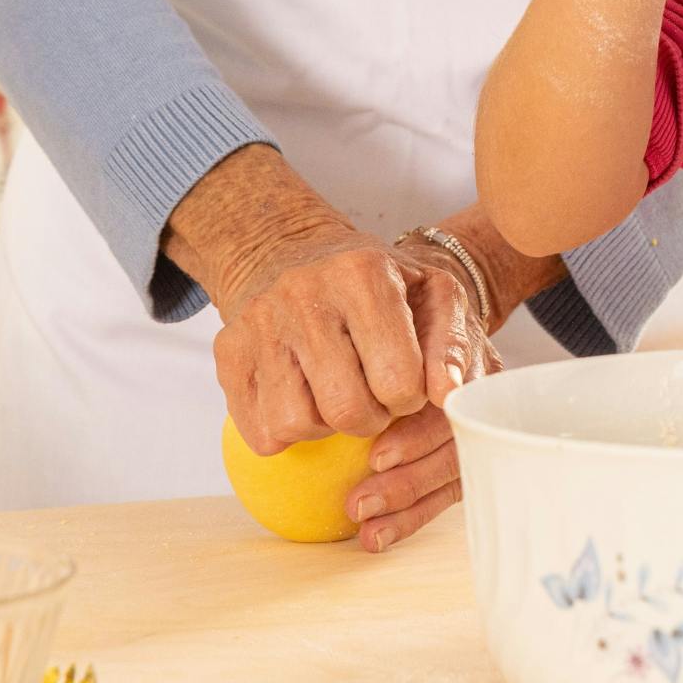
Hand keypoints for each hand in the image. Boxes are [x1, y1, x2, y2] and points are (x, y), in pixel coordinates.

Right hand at [288, 215, 555, 555]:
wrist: (290, 250)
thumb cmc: (375, 282)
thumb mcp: (432, 292)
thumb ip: (454, 342)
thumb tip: (448, 394)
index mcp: (362, 274)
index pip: (398, 379)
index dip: (410, 397)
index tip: (406, 384)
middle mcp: (303, 294)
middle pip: (347, 409)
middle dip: (372, 418)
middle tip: (375, 397)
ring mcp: (258, 324)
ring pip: (297, 425)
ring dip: (327, 428)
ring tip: (339, 395)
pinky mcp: (228, 354)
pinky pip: (260, 432)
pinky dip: (288, 432)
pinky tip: (305, 398)